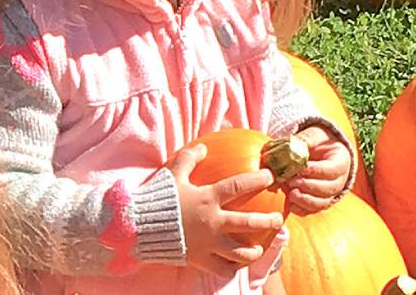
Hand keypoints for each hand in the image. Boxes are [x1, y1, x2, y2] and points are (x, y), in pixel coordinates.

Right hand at [169, 144, 284, 278]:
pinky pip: (223, 268)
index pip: (238, 186)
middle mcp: (213, 222)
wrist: (138, 226)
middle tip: (277, 219)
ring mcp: (209, 243)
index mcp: (207, 198)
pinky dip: (232, 267)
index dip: (257, 180)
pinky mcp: (201, 259)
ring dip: (254, 251)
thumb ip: (189, 159)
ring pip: (240, 252)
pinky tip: (236, 265)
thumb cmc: (156, 199)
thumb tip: (204, 147)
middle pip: (248, 223)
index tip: (270, 177)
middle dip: (267, 221)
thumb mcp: (172, 175)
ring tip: (258, 248)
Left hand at [286, 126, 350, 214]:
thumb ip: (303, 141)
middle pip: (330, 188)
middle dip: (309, 186)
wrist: (321, 150)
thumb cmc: (317, 141)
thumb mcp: (313, 135)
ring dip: (307, 200)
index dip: (315, 171)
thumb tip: (289, 149)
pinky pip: (315, 210)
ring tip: (291, 194)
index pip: (332, 169)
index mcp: (341, 161)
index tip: (299, 169)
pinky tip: (291, 205)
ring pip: (324, 202)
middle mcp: (341, 179)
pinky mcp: (321, 201)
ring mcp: (332, 192)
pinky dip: (303, 210)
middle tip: (291, 182)